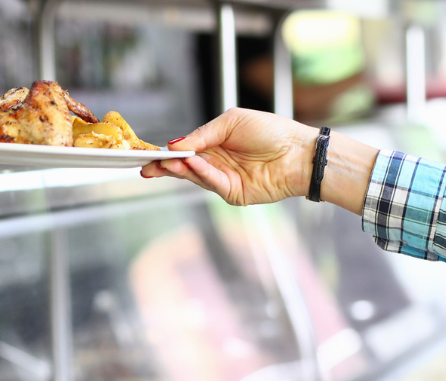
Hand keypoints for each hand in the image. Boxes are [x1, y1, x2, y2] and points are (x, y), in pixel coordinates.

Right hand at [141, 108, 315, 205]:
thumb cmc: (271, 131)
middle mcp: (217, 163)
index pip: (185, 150)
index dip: (167, 153)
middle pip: (184, 167)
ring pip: (195, 177)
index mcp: (215, 143)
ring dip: (181, 169)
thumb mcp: (232, 122)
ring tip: (167, 161)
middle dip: (165, 166)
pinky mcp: (234, 194)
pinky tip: (194, 163)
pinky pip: (213, 183)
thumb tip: (176, 144)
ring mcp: (225, 180)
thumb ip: (203, 134)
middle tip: (147, 165)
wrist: (299, 152)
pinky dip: (202, 173)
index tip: (147, 153)